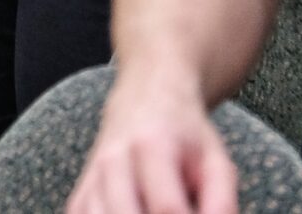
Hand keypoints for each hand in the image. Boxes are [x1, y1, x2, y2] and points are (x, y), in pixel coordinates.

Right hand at [70, 65, 235, 213]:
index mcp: (153, 147)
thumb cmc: (185, 135)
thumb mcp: (215, 161)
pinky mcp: (79, 195)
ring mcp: (92, 179)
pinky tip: (132, 212)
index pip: (166, 208)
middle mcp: (114, 161)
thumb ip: (222, 203)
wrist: (145, 99)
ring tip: (152, 211)